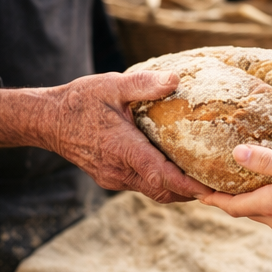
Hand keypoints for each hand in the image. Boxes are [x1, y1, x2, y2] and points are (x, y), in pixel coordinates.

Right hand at [42, 70, 209, 202]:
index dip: (187, 185)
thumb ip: (145, 84)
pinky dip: (164, 182)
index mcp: (121, 149)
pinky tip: (180, 168)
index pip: (159, 175)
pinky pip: (143, 184)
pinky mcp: (111, 176)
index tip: (211, 189)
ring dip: (179, 188)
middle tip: (223, 184)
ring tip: (209, 179)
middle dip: (192, 192)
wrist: (48, 120)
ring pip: (153, 190)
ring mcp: (113, 177)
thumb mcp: (113, 85)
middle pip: (161, 190)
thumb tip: (176, 80)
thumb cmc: (81, 100)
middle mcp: (118, 170)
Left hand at [200, 144, 271, 244]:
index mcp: (269, 206)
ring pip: (268, 211)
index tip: (195, 190)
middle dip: (233, 196)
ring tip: (260, 178)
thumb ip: (266, 161)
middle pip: (246, 209)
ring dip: (260, 197)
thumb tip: (235, 153)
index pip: (229, 205)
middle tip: (223, 179)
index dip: (210, 197)